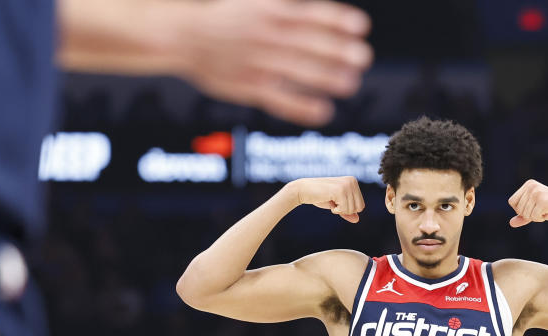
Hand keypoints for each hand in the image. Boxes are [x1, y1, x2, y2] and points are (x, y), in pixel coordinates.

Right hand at [182, 0, 372, 125]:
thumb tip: (317, 8)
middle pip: (308, 43)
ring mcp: (258, 63)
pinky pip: (279, 99)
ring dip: (326, 78)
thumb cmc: (228, 17)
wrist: (184, 36)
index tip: (361, 27)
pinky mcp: (249, 87)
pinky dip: (301, 106)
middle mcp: (266, 36)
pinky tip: (324, 112)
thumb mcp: (256, 0)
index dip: (337, 20)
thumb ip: (289, 3)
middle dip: (338, 51)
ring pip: (297, 71)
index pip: (310, 14)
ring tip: (351, 84)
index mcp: (271, 11)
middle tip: (363, 58)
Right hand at [289, 176, 364, 221]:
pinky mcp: (340, 190)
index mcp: (353, 181)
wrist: (303, 190)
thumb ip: (347, 211)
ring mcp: (347, 185)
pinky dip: (336, 210)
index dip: (348, 209)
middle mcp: (352, 181)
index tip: (337, 201)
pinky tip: (329, 201)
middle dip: (345, 210)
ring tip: (330, 200)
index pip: (361, 205)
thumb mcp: (336, 204)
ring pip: (352, 210)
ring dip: (339, 209)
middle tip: (333, 202)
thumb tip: (357, 220)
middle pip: (359, 208)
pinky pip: (344, 209)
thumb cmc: (320, 196)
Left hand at [507, 179, 547, 227]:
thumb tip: (511, 223)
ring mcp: (537, 192)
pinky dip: (540, 218)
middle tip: (540, 210)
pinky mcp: (543, 200)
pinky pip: (534, 216)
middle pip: (518, 209)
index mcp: (528, 185)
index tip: (532, 208)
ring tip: (545, 210)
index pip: (512, 201)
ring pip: (525, 213)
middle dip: (528, 215)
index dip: (520, 210)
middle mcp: (531, 186)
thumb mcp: (534, 211)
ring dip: (535, 217)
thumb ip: (522, 216)